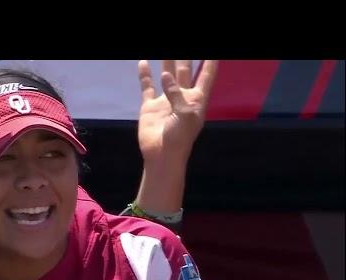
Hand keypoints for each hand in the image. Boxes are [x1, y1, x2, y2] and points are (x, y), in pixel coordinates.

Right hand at [132, 60, 217, 214]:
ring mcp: (165, 100)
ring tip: (166, 50)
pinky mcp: (150, 106)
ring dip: (167, 61)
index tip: (213, 53)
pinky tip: (143, 63)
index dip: (210, 63)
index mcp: (196, 98)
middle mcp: (182, 96)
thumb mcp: (186, 114)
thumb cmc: (180, 137)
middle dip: (185, 58)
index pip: (206, 75)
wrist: (161, 155)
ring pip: (166, 75)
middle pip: (185, 71)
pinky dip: (145, 75)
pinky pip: (147, 87)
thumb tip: (165, 76)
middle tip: (183, 48)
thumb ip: (177, 94)